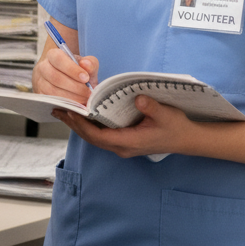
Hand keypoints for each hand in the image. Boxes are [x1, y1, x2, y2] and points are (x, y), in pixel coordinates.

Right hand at [32, 48, 97, 105]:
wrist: (64, 78)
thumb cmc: (75, 70)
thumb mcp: (85, 64)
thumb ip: (90, 63)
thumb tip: (86, 64)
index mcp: (52, 55)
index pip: (59, 59)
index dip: (72, 69)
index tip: (86, 78)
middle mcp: (43, 67)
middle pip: (55, 77)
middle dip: (75, 87)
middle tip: (88, 92)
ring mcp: (39, 82)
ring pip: (52, 91)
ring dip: (71, 97)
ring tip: (84, 99)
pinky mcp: (40, 95)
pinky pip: (51, 101)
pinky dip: (65, 104)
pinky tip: (76, 104)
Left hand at [53, 95, 197, 158]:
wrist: (187, 139)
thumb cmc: (176, 127)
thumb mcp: (166, 114)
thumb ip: (151, 107)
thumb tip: (137, 98)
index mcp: (129, 142)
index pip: (98, 136)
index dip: (82, 125)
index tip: (69, 112)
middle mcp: (122, 147)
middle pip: (91, 138)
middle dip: (74, 125)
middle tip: (57, 109)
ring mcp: (122, 146)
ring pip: (94, 138)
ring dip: (79, 126)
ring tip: (64, 111)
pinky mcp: (124, 141)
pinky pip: (101, 135)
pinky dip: (89, 126)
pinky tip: (83, 115)